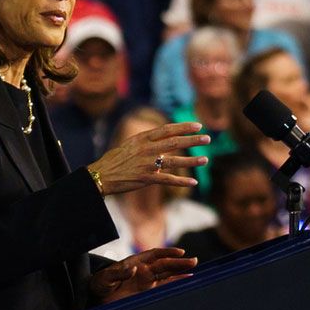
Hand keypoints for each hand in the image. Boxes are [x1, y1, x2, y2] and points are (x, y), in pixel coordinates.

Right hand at [91, 118, 209, 195]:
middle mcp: (146, 149)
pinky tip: (193, 183)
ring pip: (174, 161)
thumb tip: (163, 140)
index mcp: (142, 138)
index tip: (198, 126)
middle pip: (174, 143)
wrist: (101, 175)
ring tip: (205, 159)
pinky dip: (181, 182)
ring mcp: (147, 164)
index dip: (184, 127)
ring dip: (191, 160)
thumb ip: (147, 141)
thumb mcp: (130, 144)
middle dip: (192, 140)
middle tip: (208, 139)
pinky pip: (168, 180)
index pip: (167, 129)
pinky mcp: (146, 179)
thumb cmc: (115, 159)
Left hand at [91, 247, 194, 302]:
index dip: (167, 252)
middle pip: (164, 264)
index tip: (180, 252)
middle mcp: (144, 269)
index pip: (154, 254)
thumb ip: (119, 273)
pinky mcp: (147, 291)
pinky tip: (186, 281)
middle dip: (179, 262)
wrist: (97, 296)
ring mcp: (147, 280)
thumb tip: (134, 269)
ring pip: (167, 274)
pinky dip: (175, 283)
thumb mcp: (105, 278)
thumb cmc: (100, 283)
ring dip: (180, 271)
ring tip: (194, 268)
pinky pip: (164, 286)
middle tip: (194, 261)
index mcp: (135, 262)